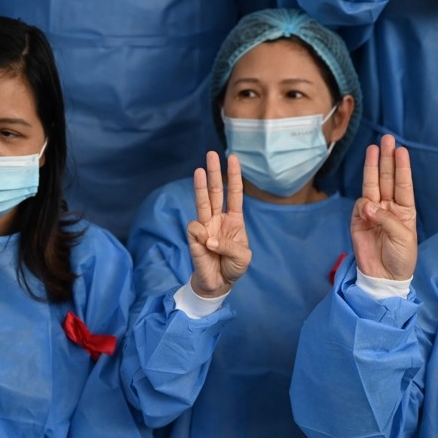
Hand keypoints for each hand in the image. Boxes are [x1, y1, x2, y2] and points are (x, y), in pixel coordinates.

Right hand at [187, 151, 251, 297]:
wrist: (218, 284)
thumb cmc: (233, 267)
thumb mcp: (242, 257)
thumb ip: (229, 246)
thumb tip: (208, 237)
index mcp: (234, 219)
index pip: (234, 193)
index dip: (234, 176)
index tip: (233, 158)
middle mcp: (218, 218)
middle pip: (215, 191)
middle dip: (213, 173)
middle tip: (211, 154)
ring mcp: (205, 227)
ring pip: (201, 202)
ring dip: (200, 186)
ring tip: (199, 170)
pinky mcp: (194, 238)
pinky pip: (195, 229)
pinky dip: (200, 236)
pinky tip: (204, 246)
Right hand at [352, 134, 416, 279]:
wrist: (384, 277)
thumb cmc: (400, 257)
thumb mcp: (402, 237)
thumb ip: (385, 219)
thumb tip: (367, 205)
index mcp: (404, 210)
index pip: (403, 184)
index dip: (401, 167)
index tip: (400, 149)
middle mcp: (388, 207)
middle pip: (386, 179)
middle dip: (385, 159)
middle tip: (386, 139)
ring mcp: (373, 213)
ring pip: (372, 185)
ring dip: (372, 167)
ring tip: (373, 149)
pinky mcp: (358, 222)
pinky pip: (360, 206)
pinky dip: (363, 205)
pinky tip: (368, 209)